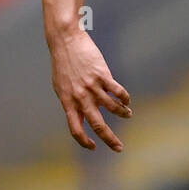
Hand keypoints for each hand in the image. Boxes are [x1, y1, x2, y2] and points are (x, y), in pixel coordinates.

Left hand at [49, 27, 131, 151]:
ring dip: (122, 114)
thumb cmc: (63, 64)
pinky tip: (127, 101)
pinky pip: (118, 91)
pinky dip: (125, 98)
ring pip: (112, 108)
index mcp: (67, 102)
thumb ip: (70, 102)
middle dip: (110, 139)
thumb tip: (78, 115)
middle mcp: (80, 97)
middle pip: (97, 125)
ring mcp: (91, 86)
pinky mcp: (102, 75)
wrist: (65, 41)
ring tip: (127, 114)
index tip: (93, 147)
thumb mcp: (61, 86)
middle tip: (119, 148)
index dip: (84, 141)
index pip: (75, 129)